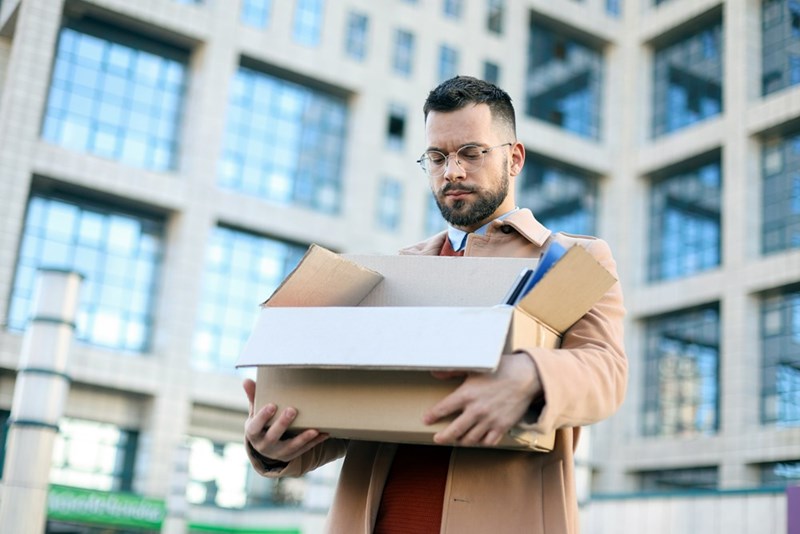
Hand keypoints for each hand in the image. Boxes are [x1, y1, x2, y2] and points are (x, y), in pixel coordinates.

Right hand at [243, 378, 328, 463]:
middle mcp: (264, 446)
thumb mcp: (254, 412)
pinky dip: (314, 442)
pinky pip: (303, 450)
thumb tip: (246, 380)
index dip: (262, 417)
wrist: (264, 445)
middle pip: (273, 436)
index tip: (272, 405)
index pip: (255, 426)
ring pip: (290, 447)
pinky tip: (324, 434)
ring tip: (314, 430)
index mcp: (253, 433)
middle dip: (282, 424)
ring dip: (302, 438)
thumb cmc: (260, 423)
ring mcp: (278, 453)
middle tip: (292, 410)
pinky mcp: (290, 455)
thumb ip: (253, 397)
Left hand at [423, 353, 541, 446]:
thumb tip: (435, 372)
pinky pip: (488, 442)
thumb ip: (453, 371)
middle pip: (454, 430)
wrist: (527, 377)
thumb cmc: (501, 369)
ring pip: (470, 439)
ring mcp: (489, 421)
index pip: (443, 409)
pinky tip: (477, 440)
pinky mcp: (502, 427)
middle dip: (443, 437)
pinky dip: (480, 442)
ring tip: (457, 439)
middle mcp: (476, 410)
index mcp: (467, 394)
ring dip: (461, 441)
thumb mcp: (475, 367)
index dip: (432, 416)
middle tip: (437, 438)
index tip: (425, 420)